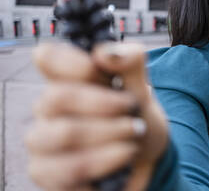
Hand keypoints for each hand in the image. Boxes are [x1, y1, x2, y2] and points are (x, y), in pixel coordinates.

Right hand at [26, 42, 168, 190]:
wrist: (146, 156)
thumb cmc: (135, 116)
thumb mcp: (142, 86)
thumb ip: (130, 61)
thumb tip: (105, 53)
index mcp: (66, 78)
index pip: (46, 56)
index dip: (72, 61)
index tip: (102, 71)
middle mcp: (47, 107)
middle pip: (58, 96)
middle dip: (106, 104)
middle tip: (132, 110)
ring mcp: (42, 141)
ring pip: (65, 133)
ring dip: (111, 133)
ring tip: (134, 135)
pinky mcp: (46, 173)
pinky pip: (69, 169)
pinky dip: (106, 161)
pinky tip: (124, 156)